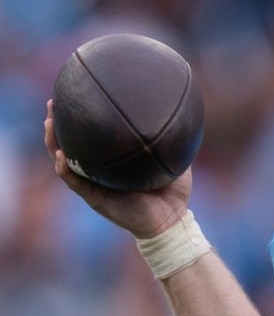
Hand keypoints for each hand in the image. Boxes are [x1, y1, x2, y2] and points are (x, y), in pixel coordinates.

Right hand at [44, 100, 192, 238]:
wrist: (172, 219)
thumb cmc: (173, 190)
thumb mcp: (174, 158)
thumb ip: (174, 139)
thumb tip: (181, 112)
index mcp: (114, 162)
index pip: (91, 138)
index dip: (80, 120)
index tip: (73, 96)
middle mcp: (99, 171)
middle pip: (70, 145)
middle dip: (57, 125)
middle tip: (53, 104)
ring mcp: (94, 184)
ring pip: (64, 161)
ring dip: (53, 143)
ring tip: (49, 124)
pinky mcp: (95, 198)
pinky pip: (75, 182)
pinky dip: (66, 169)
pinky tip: (60, 156)